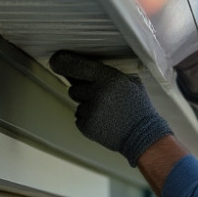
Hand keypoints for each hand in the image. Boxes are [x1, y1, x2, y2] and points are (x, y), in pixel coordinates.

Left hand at [49, 51, 172, 166]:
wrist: (143, 136)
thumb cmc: (138, 108)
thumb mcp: (131, 83)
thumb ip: (109, 74)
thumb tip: (82, 68)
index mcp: (110, 79)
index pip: (79, 65)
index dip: (64, 62)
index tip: (54, 60)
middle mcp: (98, 93)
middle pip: (74, 88)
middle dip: (83, 91)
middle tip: (102, 98)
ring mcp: (91, 111)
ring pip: (78, 104)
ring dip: (87, 106)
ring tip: (107, 112)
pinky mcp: (87, 126)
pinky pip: (79, 117)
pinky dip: (89, 119)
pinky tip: (105, 121)